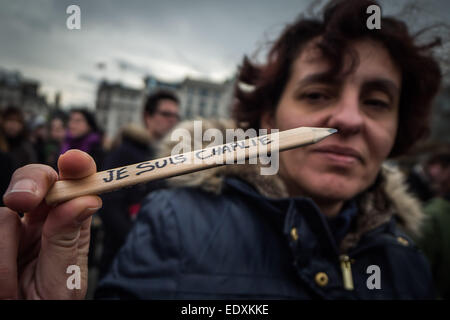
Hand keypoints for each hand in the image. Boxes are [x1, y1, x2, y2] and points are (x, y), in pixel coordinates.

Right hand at [0, 150, 101, 298]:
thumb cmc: (51, 302)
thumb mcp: (64, 277)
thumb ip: (67, 238)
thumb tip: (87, 200)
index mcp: (68, 225)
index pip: (75, 188)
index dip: (76, 170)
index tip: (74, 161)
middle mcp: (39, 222)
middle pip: (33, 182)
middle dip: (29, 184)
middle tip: (21, 200)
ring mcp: (10, 231)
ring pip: (2, 215)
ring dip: (5, 254)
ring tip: (12, 290)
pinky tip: (4, 286)